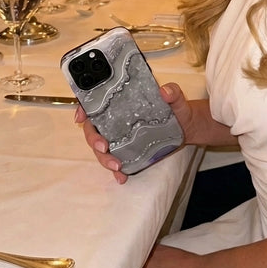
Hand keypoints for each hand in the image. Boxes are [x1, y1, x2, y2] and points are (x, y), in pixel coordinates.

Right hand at [74, 82, 188, 184]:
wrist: (186, 126)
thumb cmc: (176, 107)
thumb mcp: (176, 98)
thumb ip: (173, 92)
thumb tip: (165, 91)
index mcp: (122, 102)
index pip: (96, 103)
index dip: (84, 109)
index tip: (80, 117)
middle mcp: (117, 119)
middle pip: (94, 129)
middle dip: (93, 140)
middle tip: (103, 148)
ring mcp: (120, 136)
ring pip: (102, 148)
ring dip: (104, 159)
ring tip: (117, 167)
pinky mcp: (128, 150)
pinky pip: (115, 161)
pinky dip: (115, 171)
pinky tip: (122, 176)